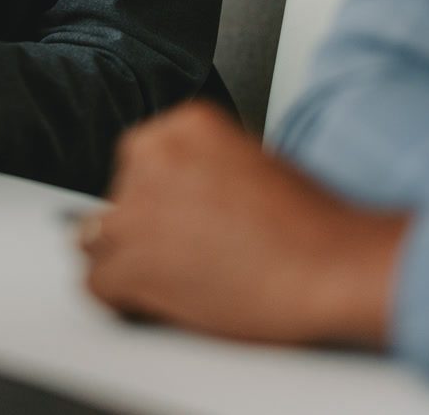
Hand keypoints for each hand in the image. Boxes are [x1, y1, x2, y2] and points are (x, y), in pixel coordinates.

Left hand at [80, 102, 407, 348]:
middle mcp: (152, 158)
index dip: (157, 194)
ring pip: (97, 239)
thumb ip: (205, 169)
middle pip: (117, 196)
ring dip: (126, 260)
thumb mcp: (254, 162)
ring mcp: (135, 212)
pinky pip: (97, 283)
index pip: (140, 158)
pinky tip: (156, 303)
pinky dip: (121, 299)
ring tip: (172, 280)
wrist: (330, 267)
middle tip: (181, 252)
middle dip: (142, 226)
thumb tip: (181, 200)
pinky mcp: (131, 265)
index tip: (174, 215)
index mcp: (185, 125)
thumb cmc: (311, 226)